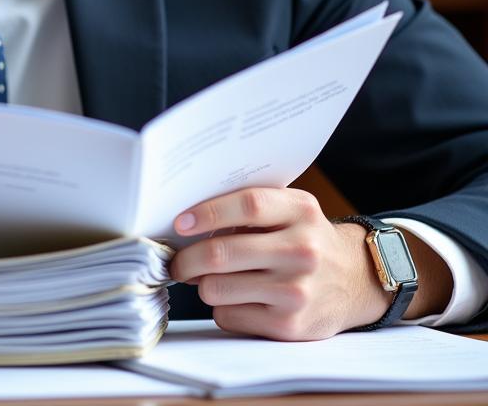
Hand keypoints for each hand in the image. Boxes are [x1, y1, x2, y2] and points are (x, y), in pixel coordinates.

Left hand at [168, 187, 391, 339]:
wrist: (356, 280)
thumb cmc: (306, 238)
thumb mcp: (291, 209)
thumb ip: (250, 207)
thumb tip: (188, 222)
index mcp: (300, 211)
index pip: (247, 206)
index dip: (207, 213)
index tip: (179, 223)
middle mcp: (302, 250)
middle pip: (222, 254)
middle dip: (186, 259)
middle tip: (176, 262)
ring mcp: (297, 290)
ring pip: (217, 289)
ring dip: (204, 285)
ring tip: (212, 278)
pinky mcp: (289, 325)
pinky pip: (229, 316)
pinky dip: (223, 308)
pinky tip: (238, 299)